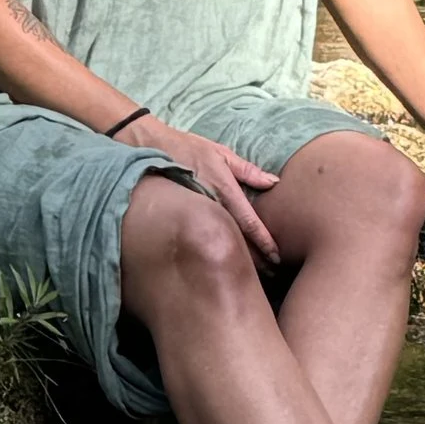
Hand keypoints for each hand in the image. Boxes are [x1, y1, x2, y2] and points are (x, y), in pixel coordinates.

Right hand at [130, 117, 280, 260]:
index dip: (264, 242)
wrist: (147, 149)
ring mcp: (195, 215)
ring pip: (220, 242)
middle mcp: (211, 206)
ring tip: (255, 275)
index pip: (249, 222)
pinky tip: (224, 262)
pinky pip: (202, 237)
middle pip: (237, 240)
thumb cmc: (186, 148)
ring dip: (237, 259)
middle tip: (273, 274)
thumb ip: (246, 170)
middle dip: (255, 259)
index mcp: (224, 190)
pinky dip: (216, 250)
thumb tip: (273, 182)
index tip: (276, 258)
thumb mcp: (219, 152)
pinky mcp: (182, 218)